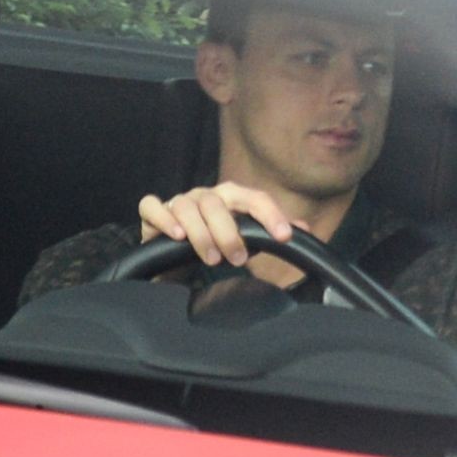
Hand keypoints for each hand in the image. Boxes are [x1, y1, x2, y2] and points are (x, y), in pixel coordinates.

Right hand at [138, 181, 296, 267]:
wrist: (177, 256)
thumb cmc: (215, 242)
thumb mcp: (246, 239)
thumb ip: (270, 233)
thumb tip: (304, 231)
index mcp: (231, 198)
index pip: (254, 198)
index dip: (270, 214)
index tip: (283, 237)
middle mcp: (205, 196)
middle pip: (217, 203)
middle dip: (229, 232)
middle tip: (239, 260)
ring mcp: (178, 201)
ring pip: (187, 207)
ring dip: (201, 234)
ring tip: (212, 259)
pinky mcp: (153, 212)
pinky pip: (153, 207)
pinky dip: (165, 220)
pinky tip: (178, 236)